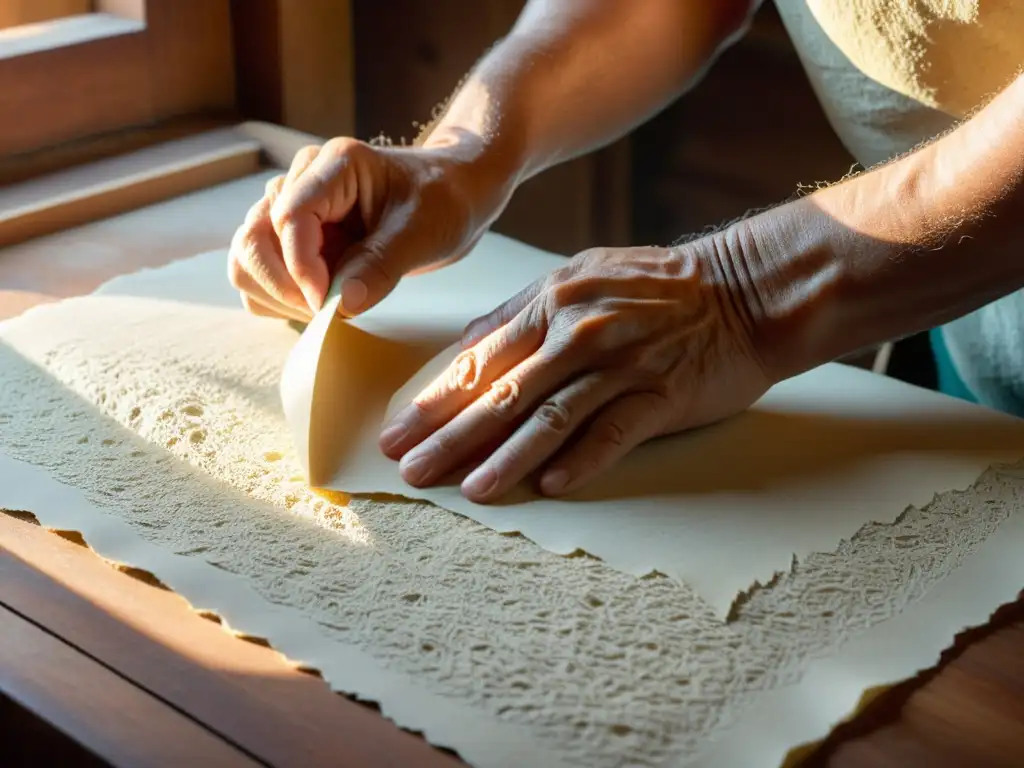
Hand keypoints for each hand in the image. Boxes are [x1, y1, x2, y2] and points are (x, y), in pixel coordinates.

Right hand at [227, 136, 503, 319]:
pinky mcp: (291, 240)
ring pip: (247, 258)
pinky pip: (259, 275)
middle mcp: (300, 182)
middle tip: (325, 312)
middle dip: (283, 285)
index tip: (326, 303)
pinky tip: (317, 305)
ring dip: (275, 294)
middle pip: (253, 238)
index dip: (301, 267)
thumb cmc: (442, 201)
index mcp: (333, 166)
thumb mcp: (424, 231)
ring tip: (323, 309)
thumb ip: (383, 264)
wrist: (451, 196)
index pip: (290, 217)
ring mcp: (290, 211)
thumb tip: (343, 304)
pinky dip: (277, 300)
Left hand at [379, 243, 773, 501]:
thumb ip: (521, 313)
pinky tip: (550, 486)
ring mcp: (621, 364)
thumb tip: (468, 347)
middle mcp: (578, 332)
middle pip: (502, 392)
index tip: (398, 433)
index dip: (434, 400)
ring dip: (506, 457)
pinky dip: (581, 460)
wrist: (744, 290)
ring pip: (550, 417)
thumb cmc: (656, 287)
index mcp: (551, 301)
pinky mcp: (661, 395)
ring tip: (469, 490)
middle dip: (450, 436)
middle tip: (411, 470)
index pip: (479, 359)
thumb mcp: (581, 276)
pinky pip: (613, 432)